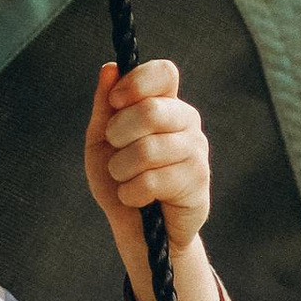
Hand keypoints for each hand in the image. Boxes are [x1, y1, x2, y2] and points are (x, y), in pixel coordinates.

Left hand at [83, 59, 220, 300]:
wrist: (139, 231)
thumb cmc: (120, 179)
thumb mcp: (101, 141)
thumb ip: (104, 106)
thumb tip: (109, 68)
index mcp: (164, 104)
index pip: (164, 72)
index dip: (138, 82)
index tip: (116, 101)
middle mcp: (186, 122)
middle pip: (151, 110)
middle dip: (118, 133)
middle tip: (115, 149)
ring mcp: (196, 151)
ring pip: (148, 149)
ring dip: (121, 169)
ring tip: (124, 178)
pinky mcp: (198, 182)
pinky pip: (153, 181)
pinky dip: (131, 193)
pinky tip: (136, 198)